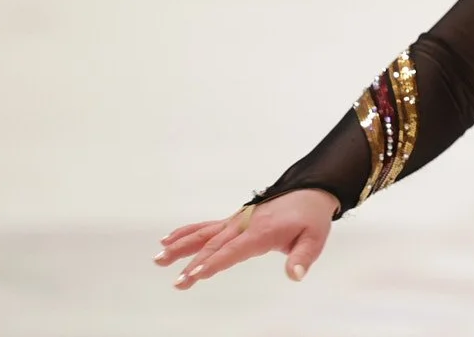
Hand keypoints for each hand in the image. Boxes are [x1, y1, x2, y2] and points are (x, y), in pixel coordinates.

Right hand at [155, 189, 338, 289]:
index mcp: (262, 231)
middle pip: (213, 245)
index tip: (195, 274)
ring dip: (180, 246)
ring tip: (159, 258)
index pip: (233, 250)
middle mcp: (244, 225)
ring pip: (203, 234)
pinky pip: (205, 227)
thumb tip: (295, 275)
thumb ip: (302, 258)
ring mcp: (236, 222)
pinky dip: (186, 232)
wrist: (311, 192)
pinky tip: (167, 240)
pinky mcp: (232, 221)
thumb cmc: (311, 218)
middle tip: (176, 281)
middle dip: (193, 263)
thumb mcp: (314, 238)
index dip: (214, 262)